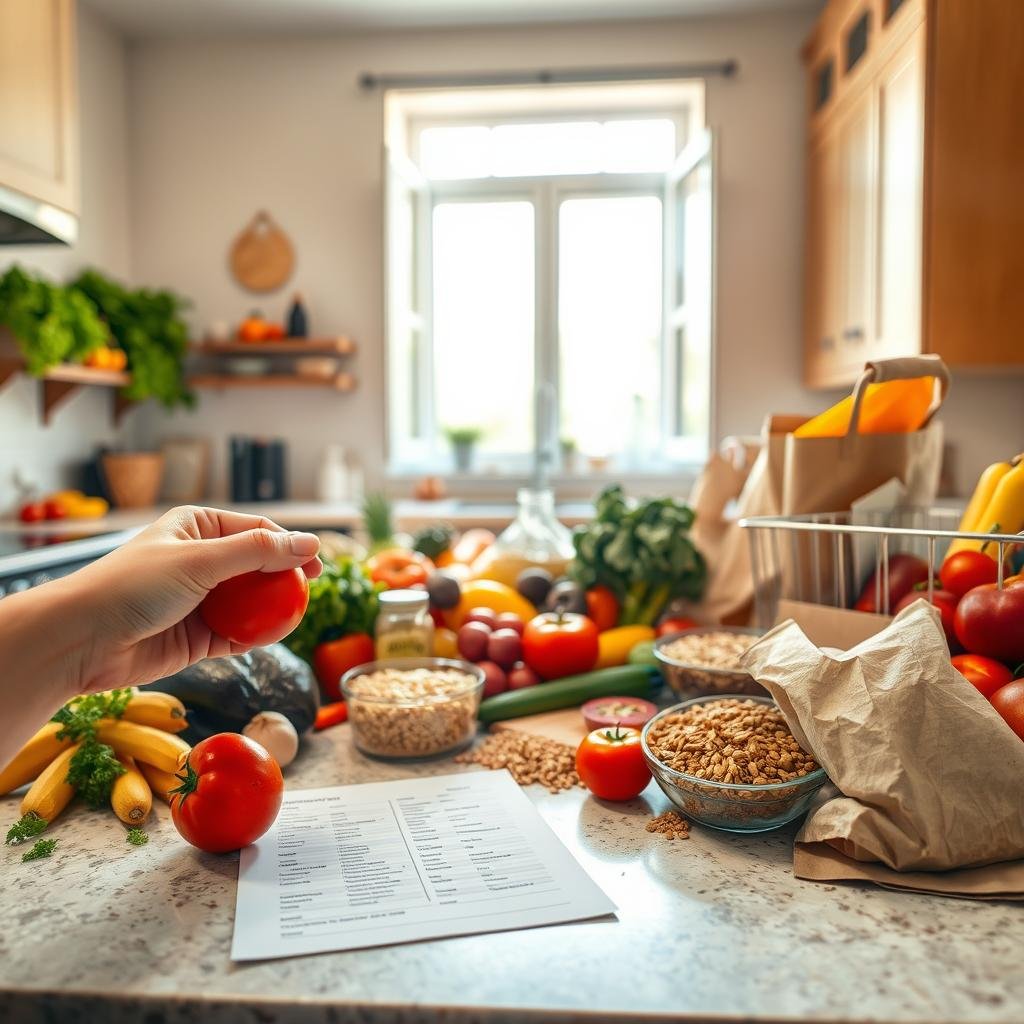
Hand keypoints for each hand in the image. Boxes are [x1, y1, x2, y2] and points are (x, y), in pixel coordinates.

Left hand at [62, 506, 321, 695]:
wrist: (82, 640)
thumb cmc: (132, 586)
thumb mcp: (200, 560)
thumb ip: (257, 552)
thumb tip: (309, 542)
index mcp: (197, 527)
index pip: (257, 531)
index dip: (289, 545)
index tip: (316, 564)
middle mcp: (201, 560)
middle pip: (258, 566)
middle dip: (285, 578)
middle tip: (311, 589)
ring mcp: (200, 599)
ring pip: (252, 602)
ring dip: (273, 609)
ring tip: (295, 615)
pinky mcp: (198, 636)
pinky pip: (239, 633)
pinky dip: (257, 635)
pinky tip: (273, 636)